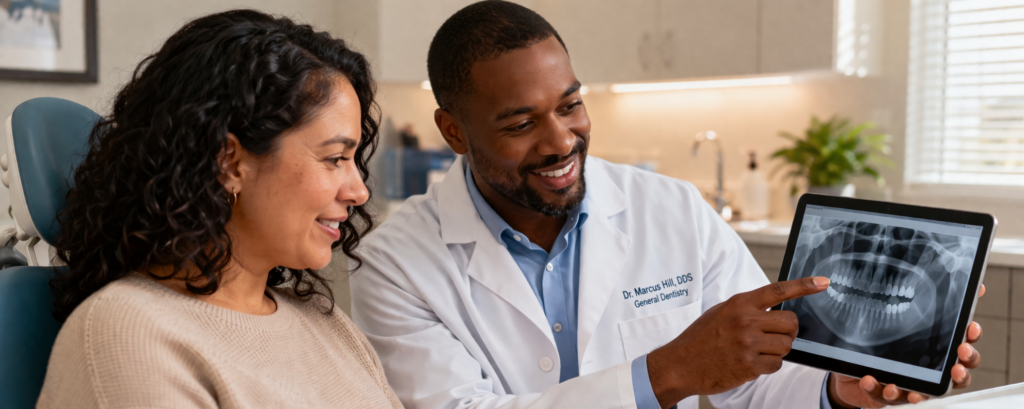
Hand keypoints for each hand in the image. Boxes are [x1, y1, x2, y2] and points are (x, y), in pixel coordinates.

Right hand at [647, 277, 829, 408]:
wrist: (681, 363)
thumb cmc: (701, 337)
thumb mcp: (721, 312)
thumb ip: (747, 308)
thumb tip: (775, 308)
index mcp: (739, 303)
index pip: (779, 290)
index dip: (804, 285)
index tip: (823, 282)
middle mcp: (745, 321)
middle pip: (791, 322)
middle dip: (788, 330)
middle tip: (775, 335)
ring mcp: (748, 344)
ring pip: (787, 345)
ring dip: (778, 350)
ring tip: (759, 350)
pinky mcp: (749, 365)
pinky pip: (776, 364)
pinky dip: (769, 365)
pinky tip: (752, 363)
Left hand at [828, 284, 985, 406]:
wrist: (856, 364)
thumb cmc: (889, 340)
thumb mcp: (904, 314)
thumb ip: (933, 299)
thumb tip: (975, 285)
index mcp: (938, 351)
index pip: (964, 349)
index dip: (971, 341)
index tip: (971, 329)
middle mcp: (931, 371)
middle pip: (957, 377)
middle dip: (961, 372)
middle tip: (956, 366)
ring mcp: (911, 384)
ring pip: (925, 394)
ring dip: (922, 393)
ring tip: (915, 391)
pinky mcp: (887, 393)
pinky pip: (886, 396)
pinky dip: (881, 390)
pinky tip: (872, 380)